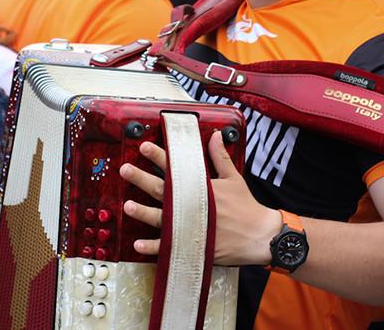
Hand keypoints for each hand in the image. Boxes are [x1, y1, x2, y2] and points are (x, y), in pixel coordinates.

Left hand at [120, 131, 281, 265]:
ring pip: (161, 218)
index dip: (159, 156)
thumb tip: (216, 136)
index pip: (176, 167)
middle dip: (141, 179)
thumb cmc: (246, 207)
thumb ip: (220, 157)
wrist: (259, 236)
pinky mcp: (192, 244)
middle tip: (125, 170)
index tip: (144, 146)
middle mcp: (192, 205)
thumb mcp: (234, 178)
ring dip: (143, 212)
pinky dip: (153, 247)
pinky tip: (138, 244)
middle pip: (163, 190)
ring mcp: (191, 226)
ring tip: (127, 206)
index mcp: (202, 187)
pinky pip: (168, 247)